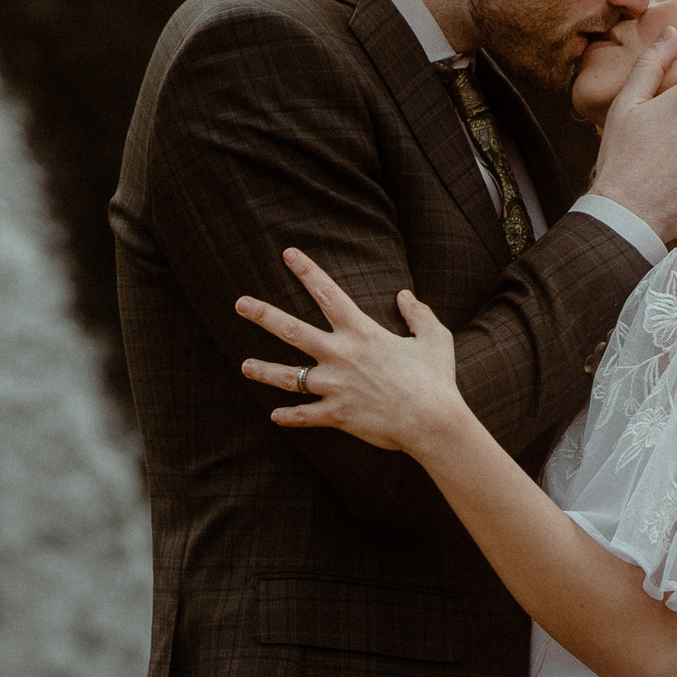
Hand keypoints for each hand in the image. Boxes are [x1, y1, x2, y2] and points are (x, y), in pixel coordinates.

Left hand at [237, 251, 462, 455]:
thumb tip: (405, 295)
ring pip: (289, 377)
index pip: (328, 293)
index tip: (288, 254)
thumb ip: (418, 314)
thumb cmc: (436, 379)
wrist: (432, 422)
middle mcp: (341, 356)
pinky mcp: (337, 414)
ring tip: (244, 366)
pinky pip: (306, 415)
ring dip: (264, 371)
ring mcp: (335, 386)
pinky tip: (274, 415)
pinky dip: (290, 416)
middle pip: (292, 331)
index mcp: (361, 332)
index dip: (307, 271)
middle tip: (240, 304)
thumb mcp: (434, 338)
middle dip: (263, 315)